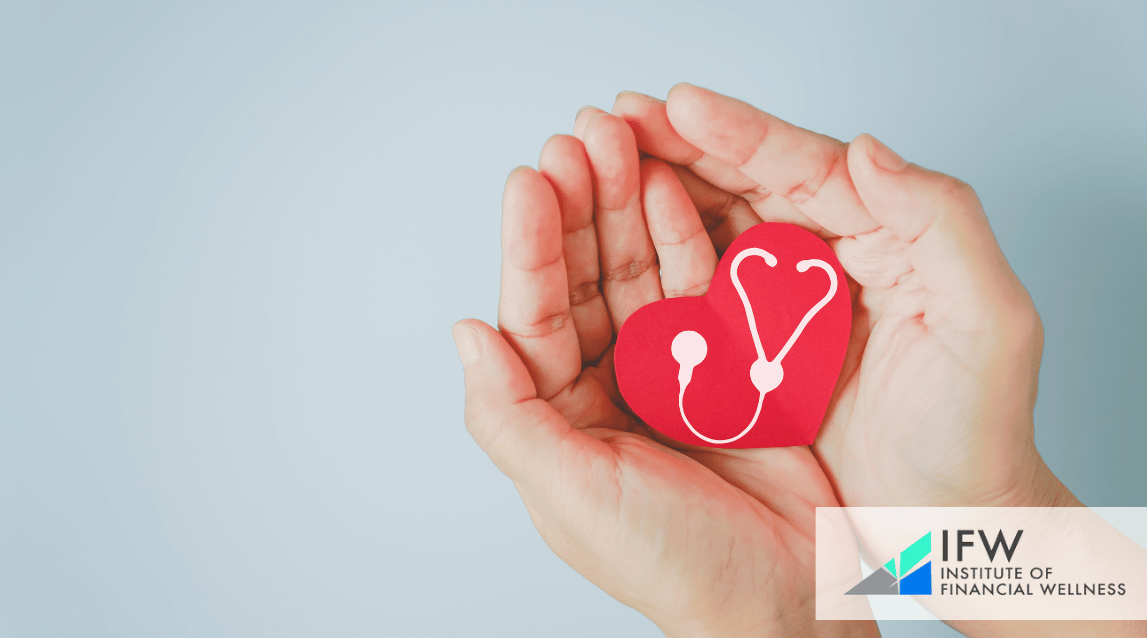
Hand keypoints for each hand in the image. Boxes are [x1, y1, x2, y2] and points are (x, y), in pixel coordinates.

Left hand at [453, 111, 876, 636]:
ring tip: (622, 140)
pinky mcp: (726, 359)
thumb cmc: (673, 562)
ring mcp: (667, 367)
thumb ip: (506, 414)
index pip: (533, 312)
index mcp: (556, 415)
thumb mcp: (569, 493)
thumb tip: (466, 332)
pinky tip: (672, 188)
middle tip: (582, 136)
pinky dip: (688, 235)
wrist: (785, 596)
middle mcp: (604, 383)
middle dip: (581, 205)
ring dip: (628, 204)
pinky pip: (700, 284)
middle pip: (586, 276)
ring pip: (639, 268)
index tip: (530, 179)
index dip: (531, 244)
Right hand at [610, 85, 1075, 510]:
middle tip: (617, 119)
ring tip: (602, 161)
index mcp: (887, 238)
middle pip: (748, 185)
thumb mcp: (991, 324)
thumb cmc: (977, 435)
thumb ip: (944, 224)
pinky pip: (698, 290)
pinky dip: (657, 257)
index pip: (807, 168)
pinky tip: (615, 240)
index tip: (679, 107)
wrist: (947, 525)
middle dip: (681, 145)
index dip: (741, 133)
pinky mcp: (755, 349)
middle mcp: (831, 261)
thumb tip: (868, 150)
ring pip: (715, 227)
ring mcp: (787, 305)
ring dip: (658, 190)